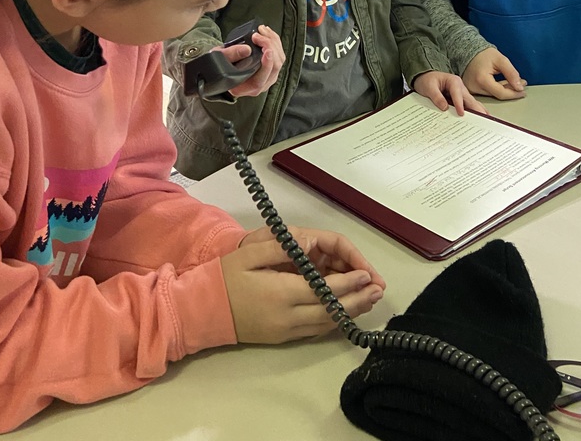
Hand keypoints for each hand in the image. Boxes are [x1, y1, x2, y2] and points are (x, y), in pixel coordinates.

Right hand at [222, 24, 285, 97]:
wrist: (222, 69)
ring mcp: (269, 76)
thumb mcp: (218, 60)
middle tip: (258, 34)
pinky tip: (267, 32)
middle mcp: (261, 85)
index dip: (267, 64)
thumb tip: (247, 49)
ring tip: (262, 29)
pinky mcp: (272, 68)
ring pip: (280, 59)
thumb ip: (230, 55)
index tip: (267, 50)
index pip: (262, 79)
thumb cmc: (219, 66)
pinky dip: (275, 41)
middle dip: (270, 46)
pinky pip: (279, 54)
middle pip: (275, 66)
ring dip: (273, 41)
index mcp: (247, 88)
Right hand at [222, 227, 385, 342]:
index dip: (347, 283)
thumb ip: (281, 247)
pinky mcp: (282, 338)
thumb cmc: (225, 276)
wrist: (202, 311)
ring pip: (326, 323)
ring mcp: (285, 331)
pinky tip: (346, 312)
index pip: (323, 289)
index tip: (367, 275)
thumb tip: (310, 243)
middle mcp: (287, 317)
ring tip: (370, 300)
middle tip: (378, 289)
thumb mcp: (249, 253)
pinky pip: (315, 330)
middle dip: (357, 300)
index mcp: (280, 293)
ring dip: (350, 312)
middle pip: (331, 310)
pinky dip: (334, 321)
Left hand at [412, 71, 486, 115]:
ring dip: (478, 111)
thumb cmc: (427, 80)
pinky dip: (474, 111)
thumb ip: (436, 96)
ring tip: (486, 120)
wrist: (424, 77)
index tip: (461, 113)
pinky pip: (468, 105)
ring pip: (471, 103)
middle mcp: (460, 87)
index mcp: (453, 81)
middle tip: (483, 118)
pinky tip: (480, 118)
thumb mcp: (428, 86)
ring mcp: (461, 93)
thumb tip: (444, 107)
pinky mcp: (460, 99)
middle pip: (469, 99)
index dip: (459, 103)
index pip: (457, 93)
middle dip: (476, 108)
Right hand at [462, 48, 525, 99]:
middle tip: (521, 83)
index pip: (501, 93)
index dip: (514, 93)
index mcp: (481, 80)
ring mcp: (471, 90)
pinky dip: (497, 90)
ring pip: (493, 95)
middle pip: (497, 95)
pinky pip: (487, 93)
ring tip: (513, 83)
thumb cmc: (483, 54)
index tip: (523, 91)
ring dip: (505, 90)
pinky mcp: (471, 90)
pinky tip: (503, 84)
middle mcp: (474, 87)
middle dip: (511, 91)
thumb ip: (511, 73)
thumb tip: (519, 87)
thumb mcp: (501, 60)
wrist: (468, 51)